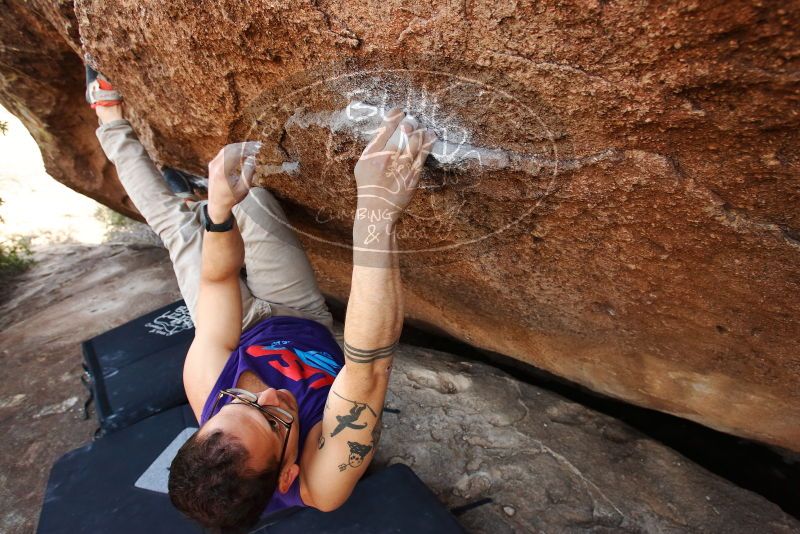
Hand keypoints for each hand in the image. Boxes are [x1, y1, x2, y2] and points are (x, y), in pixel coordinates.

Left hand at [207, 141, 260, 220]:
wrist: (217, 205)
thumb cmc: (232, 198)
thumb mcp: (243, 188)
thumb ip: (248, 173)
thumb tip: (253, 159)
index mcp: (222, 171)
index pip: (235, 153)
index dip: (247, 149)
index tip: (257, 148)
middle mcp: (215, 166)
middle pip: (230, 148)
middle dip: (244, 146)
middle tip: (256, 145)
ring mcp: (212, 164)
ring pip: (226, 149)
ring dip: (238, 146)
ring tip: (251, 147)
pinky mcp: (212, 165)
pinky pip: (223, 153)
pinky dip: (233, 150)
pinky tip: (242, 151)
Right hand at [354, 109, 435, 227]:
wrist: (378, 210)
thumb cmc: (369, 185)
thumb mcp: (363, 164)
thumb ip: (375, 147)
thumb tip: (389, 126)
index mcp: (371, 155)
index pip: (385, 127)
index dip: (395, 115)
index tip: (399, 111)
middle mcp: (386, 159)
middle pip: (403, 131)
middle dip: (410, 121)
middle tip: (412, 120)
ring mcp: (401, 167)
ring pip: (416, 140)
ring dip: (420, 130)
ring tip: (422, 127)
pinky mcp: (413, 175)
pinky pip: (423, 154)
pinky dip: (428, 142)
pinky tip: (430, 136)